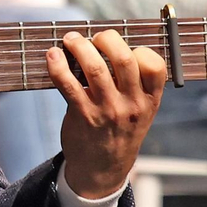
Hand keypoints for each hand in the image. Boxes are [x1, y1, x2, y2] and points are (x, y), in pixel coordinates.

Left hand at [50, 30, 167, 198]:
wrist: (103, 169)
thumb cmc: (119, 132)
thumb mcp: (140, 112)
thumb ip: (134, 84)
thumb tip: (109, 45)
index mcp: (150, 100)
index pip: (154, 65)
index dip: (139, 49)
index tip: (124, 48)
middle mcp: (132, 105)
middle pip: (123, 59)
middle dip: (106, 39)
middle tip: (94, 37)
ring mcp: (107, 110)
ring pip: (95, 68)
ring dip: (80, 46)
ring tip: (71, 39)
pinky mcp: (83, 115)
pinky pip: (68, 84)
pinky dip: (58, 66)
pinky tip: (52, 55)